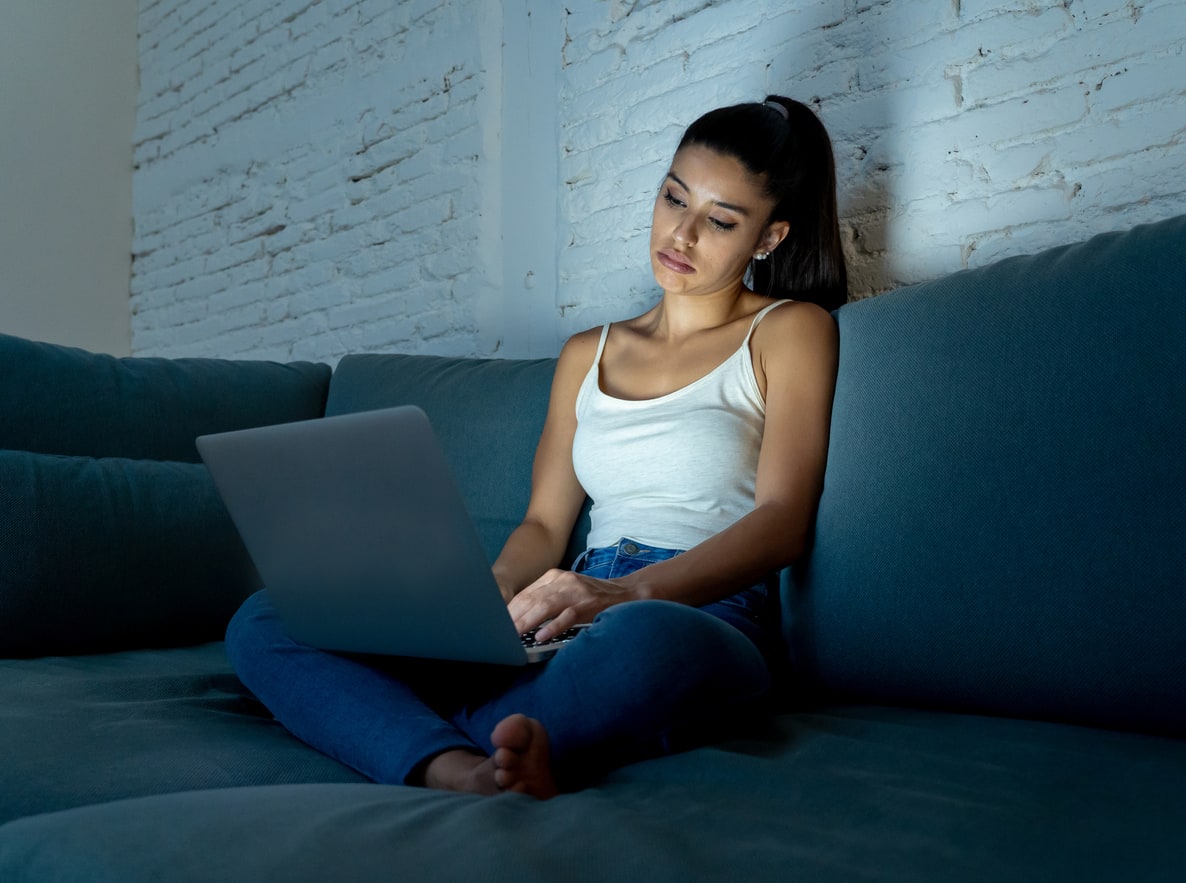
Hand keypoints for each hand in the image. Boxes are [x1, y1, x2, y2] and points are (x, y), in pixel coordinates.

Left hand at [507, 568, 634, 640]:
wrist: (626, 593)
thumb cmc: (592, 597)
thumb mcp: (566, 591)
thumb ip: (545, 600)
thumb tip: (518, 619)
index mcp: (554, 576)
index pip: (525, 594)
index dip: (509, 610)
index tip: (495, 625)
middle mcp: (563, 580)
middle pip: (531, 599)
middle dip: (513, 617)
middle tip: (499, 634)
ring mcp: (576, 591)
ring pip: (545, 606)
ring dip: (527, 622)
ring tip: (514, 636)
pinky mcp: (589, 604)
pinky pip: (567, 616)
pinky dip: (552, 627)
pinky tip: (540, 636)